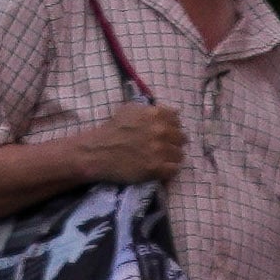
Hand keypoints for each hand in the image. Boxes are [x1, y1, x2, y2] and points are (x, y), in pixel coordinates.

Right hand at [57, 99, 185, 187]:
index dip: (172, 127)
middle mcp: (161, 130)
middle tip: (164, 148)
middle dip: (174, 142)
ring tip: (162, 160)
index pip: (177, 120)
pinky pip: (174, 169)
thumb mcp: (131, 110)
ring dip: (172, 157)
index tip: (166, 133)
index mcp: (156, 114)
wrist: (98, 152)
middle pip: (182, 138)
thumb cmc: (112, 129)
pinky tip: (160, 169)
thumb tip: (174, 113)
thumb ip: (153, 110)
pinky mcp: (156, 168)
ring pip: (180, 155)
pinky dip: (169, 170)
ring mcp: (159, 150)